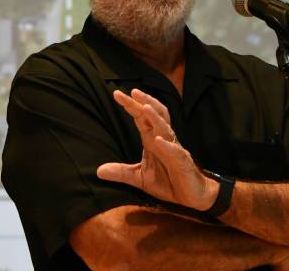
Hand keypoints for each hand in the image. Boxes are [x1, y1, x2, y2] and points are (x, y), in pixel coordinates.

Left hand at [97, 88, 218, 210]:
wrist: (191, 196)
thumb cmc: (167, 181)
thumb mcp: (140, 178)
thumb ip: (121, 172)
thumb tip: (98, 171)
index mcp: (152, 139)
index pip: (140, 117)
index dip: (131, 105)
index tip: (116, 94)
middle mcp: (163, 139)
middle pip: (154, 115)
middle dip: (144, 102)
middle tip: (132, 91)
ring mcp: (174, 148)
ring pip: (165, 128)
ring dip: (155, 117)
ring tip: (145, 108)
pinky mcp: (183, 162)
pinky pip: (175, 151)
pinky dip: (167, 145)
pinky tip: (158, 140)